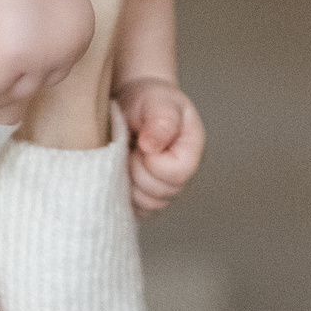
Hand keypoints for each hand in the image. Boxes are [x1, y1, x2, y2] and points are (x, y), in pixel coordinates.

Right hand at [0, 0, 93, 100]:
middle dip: (18, 67)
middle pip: (42, 81)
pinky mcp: (12, 62)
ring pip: (17, 88)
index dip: (31, 53)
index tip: (13, 30)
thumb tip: (34, 44)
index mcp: (82, 31)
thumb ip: (52, 24)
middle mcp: (69, 50)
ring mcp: (42, 59)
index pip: (59, 64)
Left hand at [114, 78, 205, 212]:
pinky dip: (122, 195)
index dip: (153, 162)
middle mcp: (181, 174)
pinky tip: (120, 172)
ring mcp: (164, 187)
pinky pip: (135, 211)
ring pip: (148, 206)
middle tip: (130, 149)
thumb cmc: (147, 99)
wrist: (131, 102)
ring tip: (125, 159)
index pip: (177, 174)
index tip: (141, 143)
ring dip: (129, 184)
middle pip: (162, 194)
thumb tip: (152, 147)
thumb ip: (160, 120)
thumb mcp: (156, 101)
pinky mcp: (145, 196)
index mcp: (190, 150)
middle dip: (138, 172)